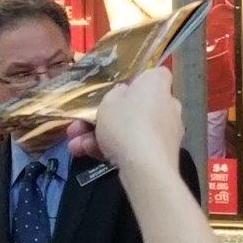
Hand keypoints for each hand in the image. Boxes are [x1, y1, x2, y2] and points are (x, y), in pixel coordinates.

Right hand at [67, 67, 182, 171]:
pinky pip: (133, 145)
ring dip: (100, 136)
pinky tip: (86, 154)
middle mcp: (167, 105)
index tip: (115, 92)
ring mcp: (166, 131)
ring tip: (75, 146)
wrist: (144, 166)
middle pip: (134, 107)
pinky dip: (112, 149)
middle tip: (79, 126)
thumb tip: (123, 94)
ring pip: (129, 129)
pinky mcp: (160, 153)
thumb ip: (113, 95)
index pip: (152, 75)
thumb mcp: (107, 102)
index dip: (134, 82)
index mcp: (157, 84)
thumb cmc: (126, 124)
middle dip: (105, 118)